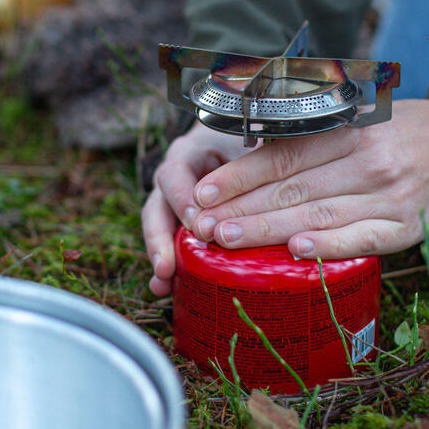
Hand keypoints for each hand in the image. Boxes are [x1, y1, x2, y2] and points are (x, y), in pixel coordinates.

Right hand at [141, 122, 255, 295]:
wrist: (235, 139)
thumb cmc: (245, 139)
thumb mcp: (249, 138)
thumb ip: (256, 151)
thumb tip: (272, 157)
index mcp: (189, 154)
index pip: (175, 174)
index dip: (182, 198)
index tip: (196, 222)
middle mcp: (174, 178)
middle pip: (156, 207)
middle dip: (159, 239)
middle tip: (167, 266)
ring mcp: (172, 200)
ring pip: (157, 229)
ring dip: (159, 257)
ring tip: (162, 285)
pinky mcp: (180, 220)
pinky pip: (170, 242)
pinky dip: (168, 265)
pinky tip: (168, 289)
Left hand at [188, 98, 428, 260]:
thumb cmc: (410, 129)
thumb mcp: (367, 116)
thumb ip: (321, 133)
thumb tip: (261, 149)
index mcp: (352, 132)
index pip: (286, 155)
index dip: (241, 174)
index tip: (203, 191)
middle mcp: (367, 162)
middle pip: (294, 187)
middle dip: (243, 207)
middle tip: (201, 225)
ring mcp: (388, 196)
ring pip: (318, 214)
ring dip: (269, 230)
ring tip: (228, 240)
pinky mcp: (406, 227)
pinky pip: (362, 239)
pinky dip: (328, 246)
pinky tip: (296, 252)